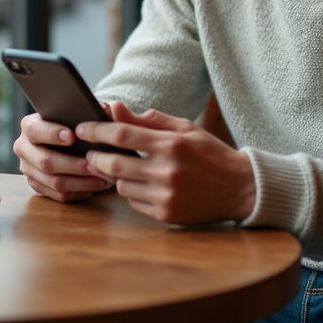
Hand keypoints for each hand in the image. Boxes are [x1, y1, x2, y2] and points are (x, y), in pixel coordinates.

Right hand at [14, 112, 113, 201]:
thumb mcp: (76, 113)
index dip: (53, 134)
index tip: (72, 136)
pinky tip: (95, 186)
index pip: (36, 130)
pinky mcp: (38, 186)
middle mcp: (24, 148)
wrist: (63, 141)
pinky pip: (59, 195)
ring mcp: (29, 170)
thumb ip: (90, 111)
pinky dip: (79, 192)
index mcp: (29, 126)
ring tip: (102, 178)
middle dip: (73, 164)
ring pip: (54, 182)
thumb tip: (106, 108)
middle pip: (45, 161)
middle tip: (94, 164)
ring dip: (81, 182)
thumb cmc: (72, 125)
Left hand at [78, 102, 255, 225]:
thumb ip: (148, 119)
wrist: (240, 189)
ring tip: (126, 167)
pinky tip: (144, 185)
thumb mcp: (183, 128)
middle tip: (91, 152)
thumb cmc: (209, 153)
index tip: (82, 127)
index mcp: (171, 144)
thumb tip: (115, 108)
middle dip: (97, 157)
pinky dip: (134, 193)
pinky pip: (134, 203)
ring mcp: (166, 197)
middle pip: (114, 164)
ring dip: (118, 176)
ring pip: (122, 186)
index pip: (121, 135)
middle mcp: (167, 172)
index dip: (96, 130)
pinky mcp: (167, 215)